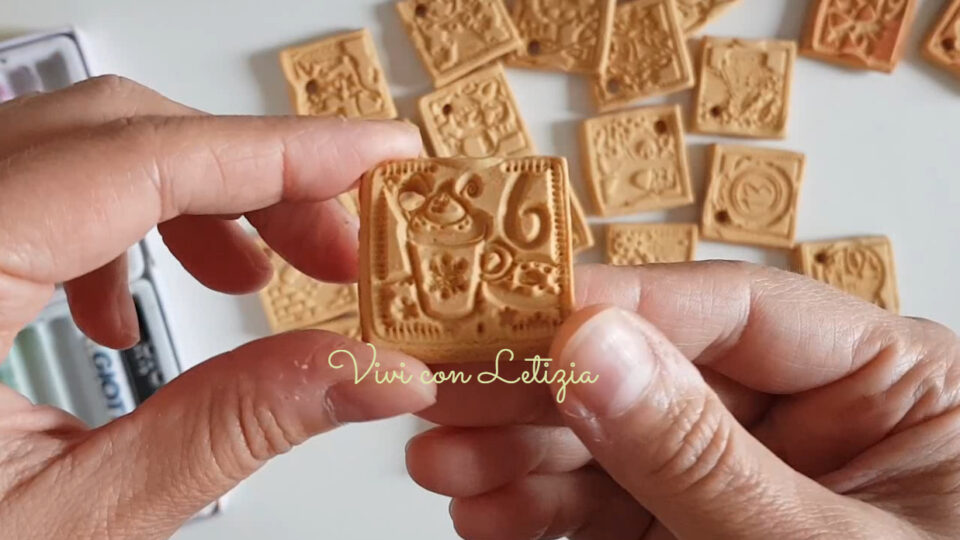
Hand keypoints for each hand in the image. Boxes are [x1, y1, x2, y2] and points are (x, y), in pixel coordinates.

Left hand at [0, 77, 435, 537]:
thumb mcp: (75, 523)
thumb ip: (233, 429)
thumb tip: (368, 372)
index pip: (137, 160)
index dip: (280, 152)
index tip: (376, 156)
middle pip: (113, 130)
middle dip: (250, 179)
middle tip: (336, 247)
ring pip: (76, 149)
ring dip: (187, 200)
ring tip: (251, 279)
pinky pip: (30, 190)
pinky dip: (113, 228)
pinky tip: (130, 310)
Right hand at [407, 263, 959, 538]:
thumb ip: (705, 456)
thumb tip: (595, 349)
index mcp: (889, 384)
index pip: (736, 311)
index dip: (619, 303)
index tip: (519, 313)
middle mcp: (813, 423)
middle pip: (656, 372)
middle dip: (544, 387)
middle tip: (451, 386)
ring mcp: (747, 481)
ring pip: (618, 444)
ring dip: (522, 455)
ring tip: (444, 459)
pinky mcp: (700, 534)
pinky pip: (613, 509)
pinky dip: (543, 513)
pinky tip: (487, 509)